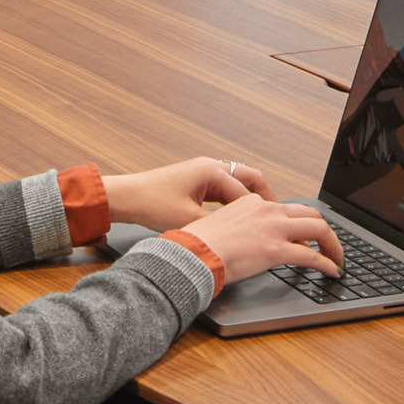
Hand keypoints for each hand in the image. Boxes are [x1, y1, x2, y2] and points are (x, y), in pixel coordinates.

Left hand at [121, 154, 267, 215]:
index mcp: (212, 171)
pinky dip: (234, 201)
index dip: (262, 213)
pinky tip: (236, 218)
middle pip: (250, 179)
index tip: (274, 226)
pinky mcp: (196, 181)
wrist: (126, 197)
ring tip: (261, 219)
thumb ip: (217, 227)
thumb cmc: (150, 203)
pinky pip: (225, 188)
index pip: (247, 193)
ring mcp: (203, 172)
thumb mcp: (188, 220)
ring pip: (238, 183)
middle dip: (264, 198)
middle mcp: (211, 167)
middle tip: (277, 217)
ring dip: (249, 200)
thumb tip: (239, 237)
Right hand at [169, 193, 342, 293]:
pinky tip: (332, 272)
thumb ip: (241, 230)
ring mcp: (274, 228)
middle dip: (324, 231)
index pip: (286, 209)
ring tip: (337, 259)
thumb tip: (249, 245)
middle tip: (329, 246)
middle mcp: (267, 210)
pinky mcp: (277, 250)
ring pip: (318, 229)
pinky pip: (312, 257)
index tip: (305, 236)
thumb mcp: (222, 228)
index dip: (300, 224)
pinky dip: (327, 264)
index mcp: (252, 203)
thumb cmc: (198, 246)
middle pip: (310, 214)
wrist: (191, 254)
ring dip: (332, 245)